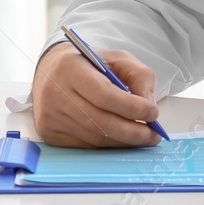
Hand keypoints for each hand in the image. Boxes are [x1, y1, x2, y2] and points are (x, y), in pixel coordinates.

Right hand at [32, 43, 162, 147]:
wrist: (52, 72)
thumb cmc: (88, 65)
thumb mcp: (117, 59)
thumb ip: (139, 75)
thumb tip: (148, 104)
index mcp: (70, 68)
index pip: (104, 95)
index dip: (131, 107)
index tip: (153, 113)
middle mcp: (55, 93)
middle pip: (100, 122)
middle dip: (132, 132)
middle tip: (153, 135)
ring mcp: (50, 116)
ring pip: (95, 138)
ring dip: (123, 141)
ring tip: (143, 137)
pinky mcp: (50, 134)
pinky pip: (86, 146)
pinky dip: (109, 145)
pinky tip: (121, 139)